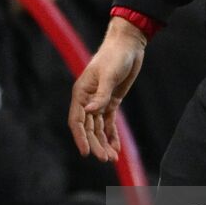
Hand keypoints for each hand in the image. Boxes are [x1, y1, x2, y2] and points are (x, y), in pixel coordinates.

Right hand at [69, 17, 145, 161]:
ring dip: (104, 143)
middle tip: (105, 159)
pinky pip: (109, 122)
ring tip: (112, 158)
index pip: (77, 120)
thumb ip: (100, 95)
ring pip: (98, 128)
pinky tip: (116, 148)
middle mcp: (88, 99)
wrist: (128, 45)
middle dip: (96, 144)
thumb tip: (89, 111)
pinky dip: (111, 135)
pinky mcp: (111, 101)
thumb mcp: (108, 75)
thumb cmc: (114, 56)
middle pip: (88, 128)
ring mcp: (99, 101)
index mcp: (81, 93)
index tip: (86, 152)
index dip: (80, 137)